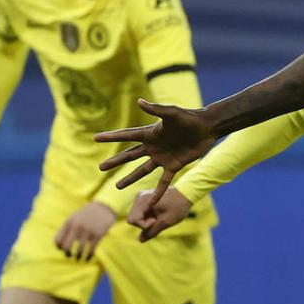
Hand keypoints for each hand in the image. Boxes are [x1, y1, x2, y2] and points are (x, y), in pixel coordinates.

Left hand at [54, 202, 116, 260]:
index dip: (59, 247)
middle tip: (69, 255)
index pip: (58, 239)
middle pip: (66, 246)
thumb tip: (59, 245)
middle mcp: (77, 227)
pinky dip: (88, 256)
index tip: (63, 249)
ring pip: (79, 250)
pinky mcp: (98, 235)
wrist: (104, 207)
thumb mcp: (74, 217)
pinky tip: (88, 258)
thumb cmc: (87, 214)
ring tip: (78, 259)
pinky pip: (91, 250)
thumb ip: (67, 228)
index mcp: (69, 222)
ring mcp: (88, 231)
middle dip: (67, 254)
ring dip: (78, 257)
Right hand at [95, 99, 216, 202]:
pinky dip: (158, 192)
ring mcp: (163, 157)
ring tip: (117, 186)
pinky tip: (151, 202)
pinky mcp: (174, 166)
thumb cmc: (190, 118)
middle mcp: (153, 146)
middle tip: (100, 167)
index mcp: (150, 133)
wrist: (208, 128)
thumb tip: (139, 101)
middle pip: (130, 155)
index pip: (126, 136)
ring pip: (142, 170)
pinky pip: (163, 182)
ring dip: (130, 178)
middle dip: (115, 162)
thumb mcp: (172, 113)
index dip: (111, 137)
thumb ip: (156, 109)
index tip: (95, 138)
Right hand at [128, 187, 193, 241]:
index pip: (132, 220)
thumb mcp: (166, 221)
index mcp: (143, 200)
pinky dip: (148, 217)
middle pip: (132, 218)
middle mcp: (139, 197)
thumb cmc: (178, 206)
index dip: (143, 225)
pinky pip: (141, 214)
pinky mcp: (144, 200)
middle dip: (144, 224)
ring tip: (160, 216)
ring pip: (136, 217)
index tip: (156, 220)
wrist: (186, 193)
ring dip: (147, 221)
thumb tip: (140, 240)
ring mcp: (140, 198)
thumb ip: (152, 232)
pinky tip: (159, 214)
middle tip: (159, 219)